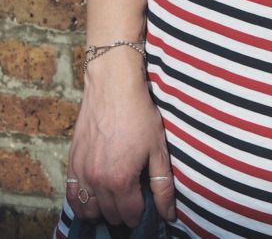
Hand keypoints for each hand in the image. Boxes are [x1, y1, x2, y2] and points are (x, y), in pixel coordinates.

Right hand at [66, 50, 176, 226]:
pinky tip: (94, 198)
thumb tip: (169, 214)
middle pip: (110, 214)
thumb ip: (163, 185)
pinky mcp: (72, 163)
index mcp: (121, 180)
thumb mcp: (158, 148)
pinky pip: (72, 197)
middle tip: (133, 200)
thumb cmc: (140, 114)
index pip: (130, 215)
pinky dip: (82, 204)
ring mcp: (82, 173)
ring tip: (115, 200)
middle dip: (123, 213)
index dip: (141, 213)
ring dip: (103, 211)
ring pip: (89, 211)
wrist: (113, 87)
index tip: (145, 205)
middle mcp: (98, 181)